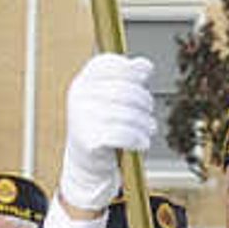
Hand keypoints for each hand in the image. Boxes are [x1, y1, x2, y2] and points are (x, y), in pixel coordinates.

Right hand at [57, 53, 158, 214]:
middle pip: (125, 90)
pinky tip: (142, 142)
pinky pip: (124, 135)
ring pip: (128, 114)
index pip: (111, 65)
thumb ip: (127, 78)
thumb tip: (144, 65)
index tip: (143, 78)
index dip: (132, 70)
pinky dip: (139, 139)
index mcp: (83, 81)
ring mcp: (81, 117)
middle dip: (144, 101)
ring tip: (149, 128)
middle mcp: (79, 96)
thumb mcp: (111, 98)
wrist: (85, 162)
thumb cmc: (102, 125)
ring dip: (145, 123)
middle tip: (149, 111)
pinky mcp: (88, 139)